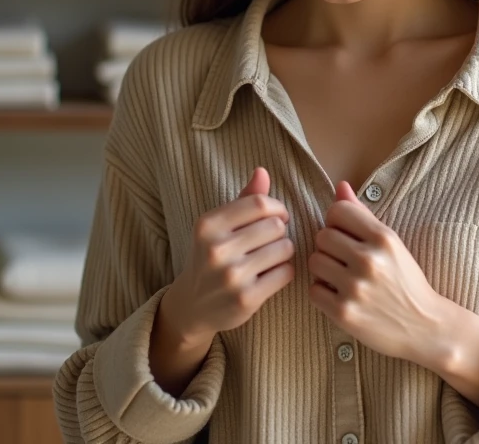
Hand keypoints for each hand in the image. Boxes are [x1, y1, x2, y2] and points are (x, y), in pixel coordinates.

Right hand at [163, 167, 295, 345]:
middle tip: (271, 241)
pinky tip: (270, 276)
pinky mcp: (246, 299)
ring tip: (270, 258)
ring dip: (284, 252)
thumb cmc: (211, 258)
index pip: (260, 203)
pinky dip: (284, 272)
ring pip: (285, 248)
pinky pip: (286, 273)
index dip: (277, 208)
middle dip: (280, 232)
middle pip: (275, 226)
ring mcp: (231, 276)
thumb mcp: (218, 227)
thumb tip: (262, 171)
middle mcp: (216, 249)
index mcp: (207, 225)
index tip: (277, 217)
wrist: (192, 307)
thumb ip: (243, 199)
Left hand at [307, 181, 447, 365]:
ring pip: (314, 261)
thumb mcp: (391, 244)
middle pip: (322, 236)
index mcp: (383, 238)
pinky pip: (313, 290)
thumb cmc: (406, 281)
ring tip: (342, 277)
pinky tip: (341, 296)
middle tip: (346, 260)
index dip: (338, 222)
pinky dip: (323, 293)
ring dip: (324, 269)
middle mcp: (369, 260)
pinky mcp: (344, 313)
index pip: (337, 211)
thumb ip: (363, 215)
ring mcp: (355, 288)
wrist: (425, 326)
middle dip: (330, 247)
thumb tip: (340, 186)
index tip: (347, 235)